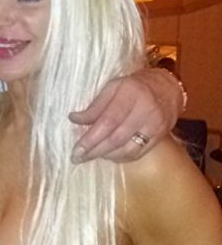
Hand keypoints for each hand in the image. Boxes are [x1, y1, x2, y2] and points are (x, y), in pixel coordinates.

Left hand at [69, 68, 183, 162]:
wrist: (168, 88)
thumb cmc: (134, 87)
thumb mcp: (113, 87)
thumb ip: (95, 106)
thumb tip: (75, 119)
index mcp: (130, 93)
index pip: (108, 121)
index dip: (91, 138)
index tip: (76, 149)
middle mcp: (145, 110)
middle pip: (116, 138)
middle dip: (94, 151)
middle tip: (78, 157)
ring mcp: (155, 126)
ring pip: (127, 149)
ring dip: (106, 155)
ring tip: (91, 155)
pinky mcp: (160, 137)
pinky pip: (138, 153)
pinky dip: (120, 157)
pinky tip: (109, 155)